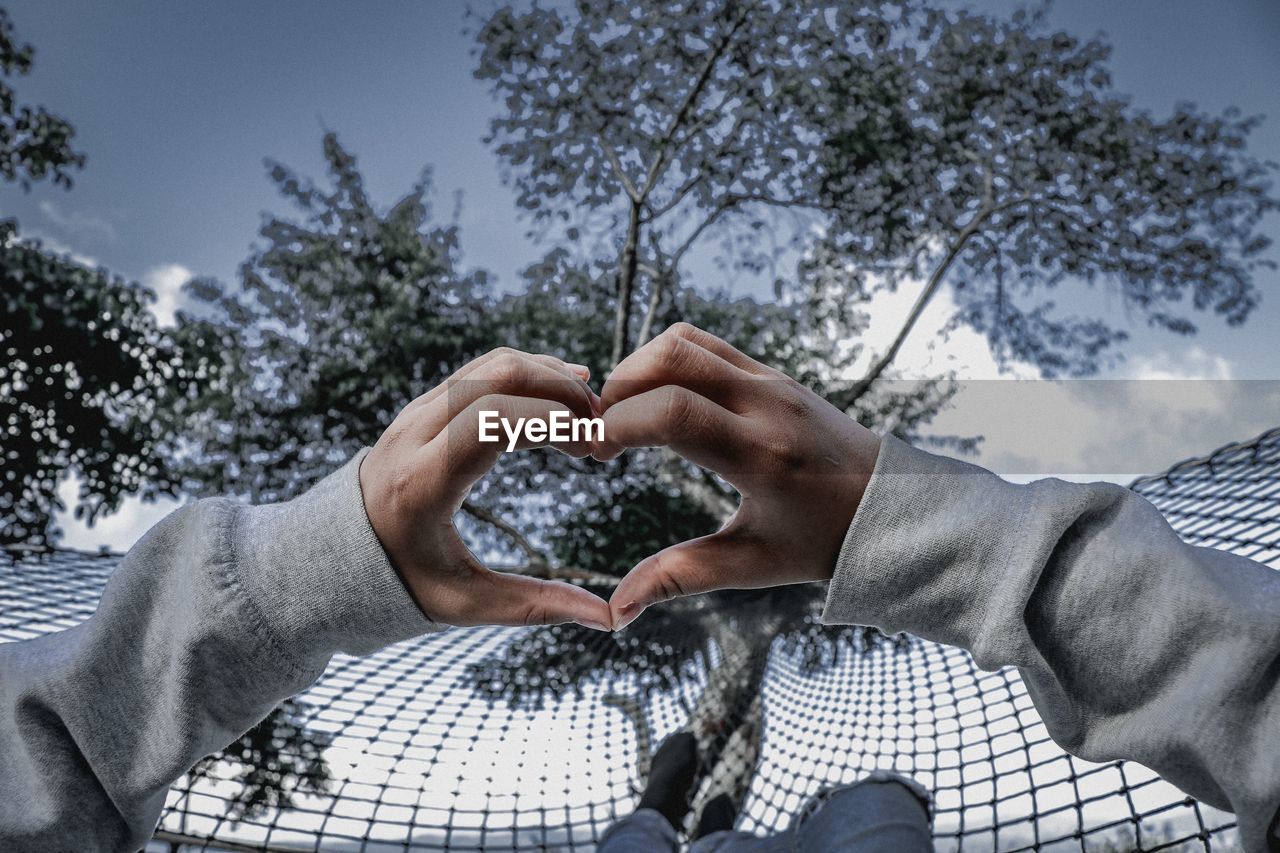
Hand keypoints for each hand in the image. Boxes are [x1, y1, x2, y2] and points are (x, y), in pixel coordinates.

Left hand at [359, 348, 611, 630]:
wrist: (333, 556)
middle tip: (601, 427)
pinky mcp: (425, 404)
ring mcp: (417, 412)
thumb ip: (536, 606)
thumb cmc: (400, 585)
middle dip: (560, 390)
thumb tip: (609, 618)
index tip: (591, 449)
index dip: (551, 421)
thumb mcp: (465, 604)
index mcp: (421, 483)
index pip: (491, 420)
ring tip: (589, 414)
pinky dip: (528, 375)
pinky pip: (482, 370)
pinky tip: (562, 395)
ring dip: (549, 376)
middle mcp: (414, 434)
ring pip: (492, 364)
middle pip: (497, 376)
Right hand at [594, 323, 880, 629]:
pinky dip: (664, 362)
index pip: (673, 411)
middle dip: (617, 388)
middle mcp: (767, 404)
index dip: (618, 424)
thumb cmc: (822, 540)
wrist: (889, 505)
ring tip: (621, 417)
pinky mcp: (770, 371)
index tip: (597, 456)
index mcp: (762, 455)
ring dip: (637, 369)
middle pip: (671, 357)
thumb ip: (681, 578)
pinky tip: (653, 401)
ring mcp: (771, 379)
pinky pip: (704, 344)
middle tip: (600, 434)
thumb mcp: (753, 564)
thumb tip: (618, 612)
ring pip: (683, 340)